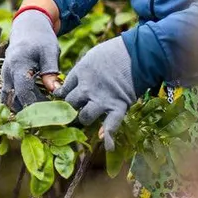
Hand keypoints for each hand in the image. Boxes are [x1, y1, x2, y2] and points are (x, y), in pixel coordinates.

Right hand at [1, 9, 60, 110]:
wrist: (28, 27)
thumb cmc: (41, 38)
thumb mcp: (50, 51)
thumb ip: (51, 71)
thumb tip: (55, 92)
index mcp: (18, 65)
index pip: (24, 92)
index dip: (36, 106)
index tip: (52, 114)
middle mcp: (7, 72)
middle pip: (14, 101)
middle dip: (30, 113)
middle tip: (48, 121)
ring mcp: (4, 76)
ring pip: (9, 101)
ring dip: (23, 111)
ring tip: (41, 118)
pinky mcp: (6, 79)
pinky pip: (8, 97)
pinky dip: (17, 106)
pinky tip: (31, 113)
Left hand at [53, 36, 136, 151]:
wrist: (136, 53)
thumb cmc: (113, 51)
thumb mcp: (91, 56)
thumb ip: (81, 70)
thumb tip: (74, 79)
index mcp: (80, 74)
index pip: (63, 90)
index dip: (62, 95)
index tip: (62, 99)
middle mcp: (87, 89)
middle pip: (70, 104)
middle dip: (71, 108)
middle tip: (75, 109)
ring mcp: (101, 99)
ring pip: (85, 117)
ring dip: (85, 119)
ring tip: (88, 117)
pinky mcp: (118, 106)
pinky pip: (111, 125)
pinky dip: (110, 136)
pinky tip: (108, 146)